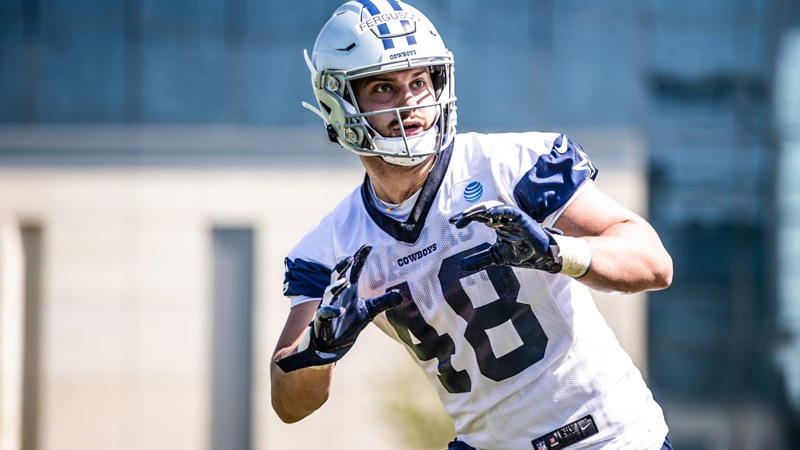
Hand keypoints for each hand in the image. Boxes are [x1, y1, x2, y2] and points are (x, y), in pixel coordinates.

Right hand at [276, 245, 403, 371]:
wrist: (331, 344)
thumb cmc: (347, 324)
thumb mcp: (369, 312)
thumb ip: (383, 302)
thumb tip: (401, 295)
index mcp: (348, 291)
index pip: (354, 271)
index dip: (360, 258)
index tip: (368, 246)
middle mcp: (337, 296)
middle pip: (338, 276)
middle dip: (343, 267)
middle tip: (351, 257)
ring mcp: (329, 306)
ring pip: (329, 292)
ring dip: (336, 287)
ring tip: (345, 282)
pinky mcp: (323, 320)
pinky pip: (325, 313)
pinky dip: (332, 311)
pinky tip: (341, 310)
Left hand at [448, 201, 562, 272]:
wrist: (542, 258)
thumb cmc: (522, 252)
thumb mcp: (495, 257)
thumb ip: (479, 259)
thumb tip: (460, 266)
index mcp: (496, 224)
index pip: (477, 217)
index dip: (465, 219)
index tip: (453, 223)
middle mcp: (502, 218)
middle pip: (482, 211)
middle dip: (469, 214)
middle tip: (457, 221)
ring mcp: (512, 217)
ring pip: (493, 208)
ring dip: (479, 210)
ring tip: (466, 216)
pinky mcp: (522, 218)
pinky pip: (508, 211)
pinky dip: (497, 211)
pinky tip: (486, 215)